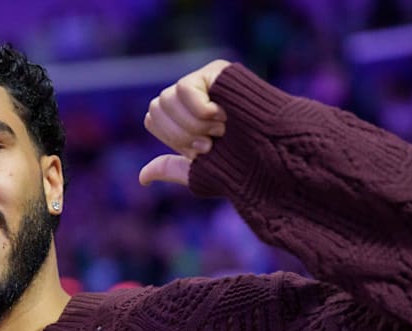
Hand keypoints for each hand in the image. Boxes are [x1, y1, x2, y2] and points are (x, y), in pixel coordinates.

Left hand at [139, 59, 230, 186]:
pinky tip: (224, 114)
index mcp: (184, 118)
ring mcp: (203, 81)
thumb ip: (170, 168)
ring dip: (193, 124)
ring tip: (221, 129)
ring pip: (167, 98)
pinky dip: (200, 110)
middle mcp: (190, 97)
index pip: (152, 118)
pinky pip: (184, 88)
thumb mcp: (198, 171)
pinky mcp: (216, 71)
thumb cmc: (240, 165)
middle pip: (156, 107)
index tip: (201, 150)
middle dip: (181, 134)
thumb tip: (142, 178)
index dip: (172, 138)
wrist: (269, 156)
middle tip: (211, 141)